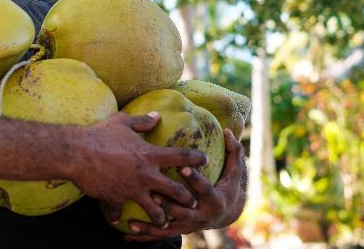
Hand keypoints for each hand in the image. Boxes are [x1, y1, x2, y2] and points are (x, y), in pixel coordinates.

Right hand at [68, 111, 207, 226]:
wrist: (77, 153)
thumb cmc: (101, 134)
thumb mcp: (123, 122)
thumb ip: (142, 121)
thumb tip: (156, 116)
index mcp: (150, 155)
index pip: (181, 156)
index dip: (196, 158)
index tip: (205, 160)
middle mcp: (146, 175)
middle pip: (176, 191)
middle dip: (187, 198)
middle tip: (191, 200)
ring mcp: (132, 190)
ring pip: (156, 210)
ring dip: (162, 216)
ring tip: (164, 219)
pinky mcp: (117, 199)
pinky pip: (120, 211)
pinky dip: (119, 215)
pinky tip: (119, 218)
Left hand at [124, 129, 245, 241]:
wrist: (225, 214)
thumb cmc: (228, 187)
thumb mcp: (235, 171)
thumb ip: (233, 151)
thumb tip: (227, 130)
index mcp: (215, 199)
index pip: (204, 188)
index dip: (194, 178)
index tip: (183, 166)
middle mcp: (202, 215)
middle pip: (184, 211)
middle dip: (169, 203)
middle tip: (153, 192)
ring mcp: (189, 225)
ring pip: (169, 226)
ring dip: (152, 222)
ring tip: (134, 219)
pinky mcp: (179, 229)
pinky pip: (160, 233)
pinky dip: (145, 233)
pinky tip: (129, 231)